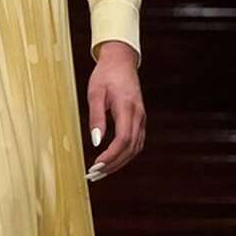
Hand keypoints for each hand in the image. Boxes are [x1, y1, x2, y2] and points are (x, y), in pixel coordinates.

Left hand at [86, 42, 144, 180]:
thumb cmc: (105, 75)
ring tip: (101, 172)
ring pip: (135, 148)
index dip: (111, 156)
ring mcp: (141, 117)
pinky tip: (112, 160)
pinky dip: (125, 154)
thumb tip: (96, 142)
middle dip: (113, 164)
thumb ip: (96, 117)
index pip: (123, 139)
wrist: (121, 61)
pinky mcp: (140, 119)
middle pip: (130, 148)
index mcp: (127, 107)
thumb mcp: (95, 93)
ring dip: (119, 162)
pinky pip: (136, 142)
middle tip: (94, 175)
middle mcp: (138, 115)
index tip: (95, 165)